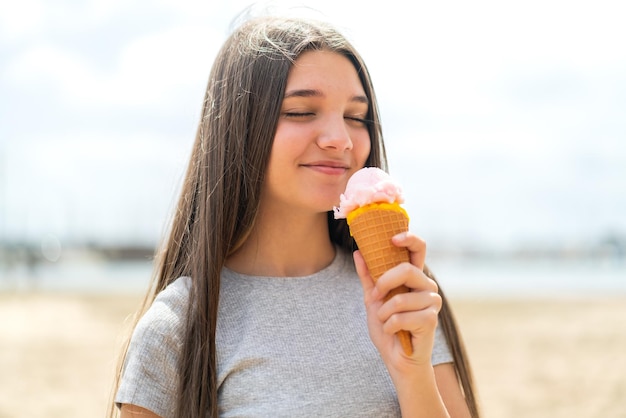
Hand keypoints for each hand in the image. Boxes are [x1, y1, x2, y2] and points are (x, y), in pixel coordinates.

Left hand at [354, 232, 441, 369]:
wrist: (396, 358)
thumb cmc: (388, 328)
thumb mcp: (372, 299)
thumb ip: (368, 276)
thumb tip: (357, 252)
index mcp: (414, 277)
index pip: (418, 249)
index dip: (409, 239)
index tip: (392, 239)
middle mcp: (427, 286)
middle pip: (407, 270)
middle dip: (384, 283)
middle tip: (375, 296)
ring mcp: (432, 302)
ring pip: (399, 299)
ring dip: (384, 313)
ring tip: (386, 321)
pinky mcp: (431, 319)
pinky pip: (401, 317)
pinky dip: (390, 326)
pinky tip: (395, 332)